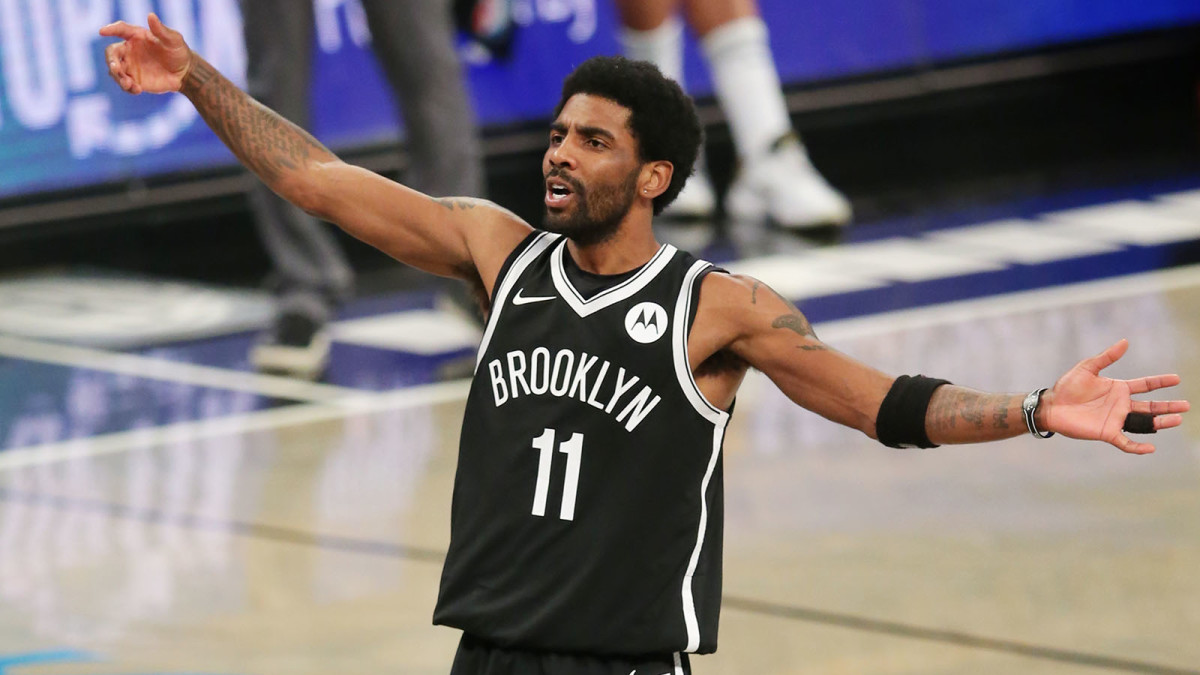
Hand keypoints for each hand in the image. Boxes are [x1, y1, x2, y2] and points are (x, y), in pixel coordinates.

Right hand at [99, 13, 191, 94]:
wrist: (184, 72)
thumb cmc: (178, 51)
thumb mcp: (173, 39)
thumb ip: (161, 30)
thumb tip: (151, 16)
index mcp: (135, 36)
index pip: (120, 30)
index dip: (110, 30)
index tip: (102, 31)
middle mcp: (129, 50)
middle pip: (112, 53)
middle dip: (112, 61)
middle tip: (116, 68)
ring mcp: (130, 66)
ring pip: (115, 71)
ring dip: (119, 77)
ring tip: (128, 84)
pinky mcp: (134, 80)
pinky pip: (126, 85)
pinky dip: (129, 88)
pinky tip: (137, 90)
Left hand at [1043, 339, 1188, 453]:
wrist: (1051, 406)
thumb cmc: (1067, 387)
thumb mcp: (1087, 368)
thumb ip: (1107, 357)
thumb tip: (1125, 342)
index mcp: (1118, 388)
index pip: (1145, 385)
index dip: (1161, 382)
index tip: (1177, 379)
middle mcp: (1121, 405)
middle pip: (1150, 406)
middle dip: (1168, 406)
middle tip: (1186, 406)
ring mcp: (1115, 419)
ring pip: (1143, 423)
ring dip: (1160, 423)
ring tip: (1178, 420)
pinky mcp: (1106, 432)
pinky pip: (1125, 442)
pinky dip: (1137, 447)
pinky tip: (1151, 448)